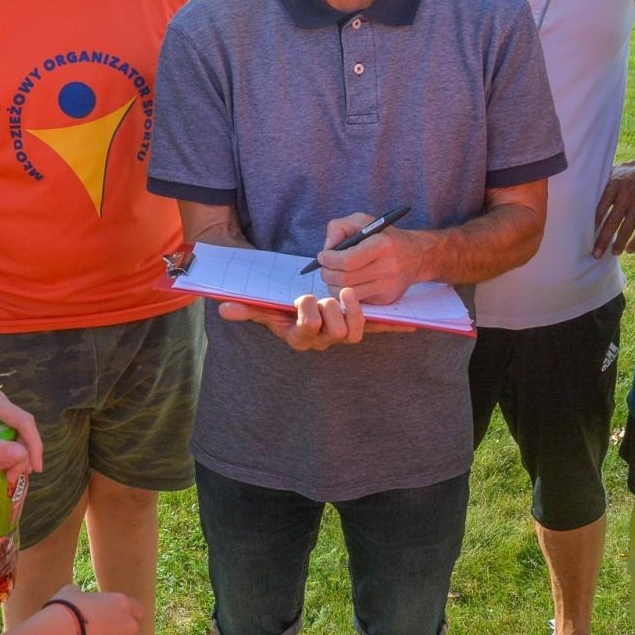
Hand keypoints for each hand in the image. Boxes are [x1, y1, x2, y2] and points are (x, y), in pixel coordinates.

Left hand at [0, 388, 43, 474]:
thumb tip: (23, 455)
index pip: (25, 422)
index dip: (34, 446)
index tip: (36, 468)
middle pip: (22, 430)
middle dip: (20, 456)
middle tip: (10, 478)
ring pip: (15, 435)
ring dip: (11, 457)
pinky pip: (5, 436)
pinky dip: (3, 453)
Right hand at [218, 289, 414, 349]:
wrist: (306, 312)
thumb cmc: (284, 309)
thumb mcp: (266, 308)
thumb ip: (248, 309)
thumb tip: (223, 308)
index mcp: (300, 335)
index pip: (307, 329)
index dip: (308, 313)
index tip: (304, 296)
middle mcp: (323, 339)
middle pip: (335, 332)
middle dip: (332, 310)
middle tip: (330, 295)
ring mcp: (343, 334)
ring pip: (356, 332)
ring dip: (355, 312)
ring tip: (348, 294)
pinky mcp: (361, 326)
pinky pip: (379, 329)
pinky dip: (394, 326)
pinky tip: (411, 325)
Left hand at [315, 211, 425, 304]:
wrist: (416, 256)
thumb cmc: (384, 236)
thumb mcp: (363, 221)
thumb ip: (340, 227)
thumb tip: (327, 248)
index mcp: (382, 245)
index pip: (347, 260)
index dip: (329, 260)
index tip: (322, 256)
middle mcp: (388, 268)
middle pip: (345, 279)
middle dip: (327, 273)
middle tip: (324, 267)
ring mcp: (388, 286)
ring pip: (348, 293)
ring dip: (333, 284)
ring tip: (333, 274)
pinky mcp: (387, 299)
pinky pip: (357, 300)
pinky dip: (346, 292)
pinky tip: (347, 282)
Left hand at [594, 154, 634, 255]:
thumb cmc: (626, 173)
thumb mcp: (612, 173)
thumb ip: (600, 186)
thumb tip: (581, 198)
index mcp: (614, 184)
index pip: (602, 204)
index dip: (596, 219)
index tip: (587, 233)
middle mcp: (627, 193)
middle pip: (614, 219)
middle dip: (605, 237)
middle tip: (596, 253)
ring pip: (629, 225)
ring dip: (621, 241)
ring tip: (613, 253)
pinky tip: (630, 249)